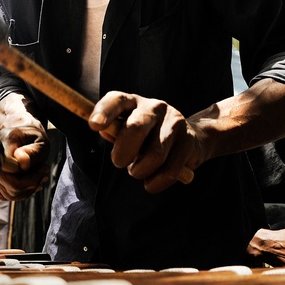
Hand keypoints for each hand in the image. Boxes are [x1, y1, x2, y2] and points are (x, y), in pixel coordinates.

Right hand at [0, 124, 50, 200]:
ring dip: (28, 190)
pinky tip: (32, 183)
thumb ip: (32, 152)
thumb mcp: (39, 141)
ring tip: (40, 175)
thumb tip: (22, 162)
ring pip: (8, 195)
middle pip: (11, 187)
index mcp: (0, 146)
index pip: (12, 173)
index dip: (31, 177)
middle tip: (45, 171)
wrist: (20, 135)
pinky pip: (5, 195)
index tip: (45, 167)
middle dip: (32, 184)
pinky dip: (21, 193)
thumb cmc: (32, 138)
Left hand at [90, 92, 207, 192]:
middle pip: (135, 128)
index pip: (116, 101)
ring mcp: (174, 122)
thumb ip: (113, 131)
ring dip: (140, 171)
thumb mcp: (126, 130)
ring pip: (154, 155)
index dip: (104, 111)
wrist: (190, 139)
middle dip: (123, 153)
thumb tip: (104, 131)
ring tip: (138, 170)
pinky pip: (169, 171)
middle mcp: (155, 107)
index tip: (94, 125)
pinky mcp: (189, 141)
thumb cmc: (146, 137)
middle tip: (119, 163)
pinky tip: (151, 181)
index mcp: (133, 102)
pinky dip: (155, 183)